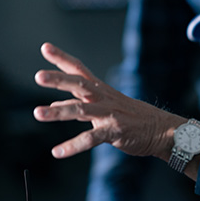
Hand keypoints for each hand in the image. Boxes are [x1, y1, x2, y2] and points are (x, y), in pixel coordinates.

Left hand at [33, 42, 186, 160]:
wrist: (161, 129)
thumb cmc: (131, 117)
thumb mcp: (104, 106)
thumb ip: (78, 104)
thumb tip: (52, 104)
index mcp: (99, 90)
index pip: (78, 69)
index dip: (62, 58)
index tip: (45, 47)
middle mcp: (103, 98)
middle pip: (79, 84)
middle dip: (58, 79)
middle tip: (38, 76)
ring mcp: (109, 114)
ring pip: (81, 110)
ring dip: (58, 112)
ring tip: (38, 113)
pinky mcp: (114, 131)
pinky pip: (91, 139)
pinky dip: (73, 146)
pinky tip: (57, 152)